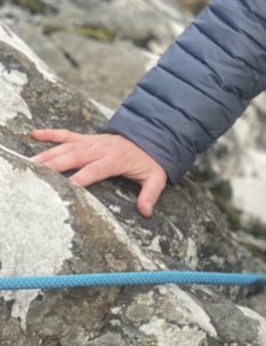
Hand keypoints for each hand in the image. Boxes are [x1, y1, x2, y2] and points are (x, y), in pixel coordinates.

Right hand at [30, 130, 167, 217]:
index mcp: (115, 160)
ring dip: (48, 154)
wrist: (153, 136)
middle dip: (55, 166)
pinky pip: (68, 134)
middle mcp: (101, 149)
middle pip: (74, 157)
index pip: (94, 170)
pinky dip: (51, 134)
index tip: (64, 188)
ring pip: (67, 147)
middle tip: (36, 175)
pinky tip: (35, 134)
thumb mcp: (156, 177)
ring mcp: (93, 142)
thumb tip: (146, 212)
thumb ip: (150, 194)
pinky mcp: (88, 138)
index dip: (79, 179)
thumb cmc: (150, 161)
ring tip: (30, 164)